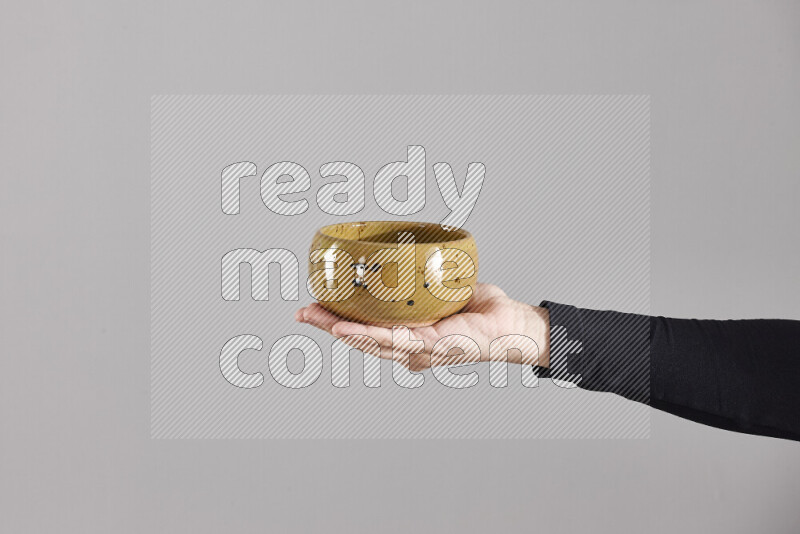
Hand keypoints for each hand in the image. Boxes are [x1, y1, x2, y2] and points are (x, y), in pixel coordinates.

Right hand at [295, 283, 549, 371]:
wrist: (513, 323)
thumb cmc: (483, 310)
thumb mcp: (444, 290)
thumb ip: (424, 278)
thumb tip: (407, 252)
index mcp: (408, 338)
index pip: (366, 331)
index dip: (337, 321)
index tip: (313, 308)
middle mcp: (409, 349)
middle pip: (360, 340)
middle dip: (327, 326)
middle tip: (301, 311)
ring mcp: (418, 351)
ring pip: (370, 342)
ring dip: (339, 330)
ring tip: (314, 317)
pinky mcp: (431, 347)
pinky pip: (394, 340)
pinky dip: (367, 335)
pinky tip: (345, 329)